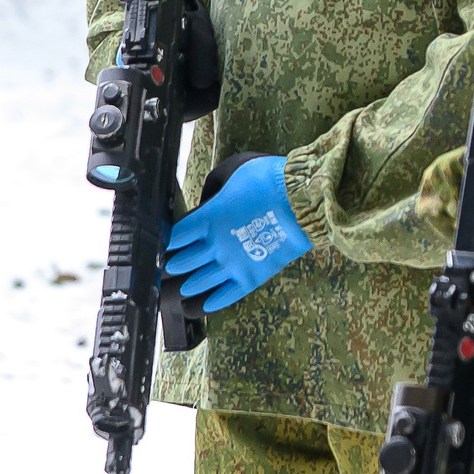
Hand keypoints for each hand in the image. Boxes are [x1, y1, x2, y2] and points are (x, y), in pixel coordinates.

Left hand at [167, 153, 312, 312]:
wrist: (305, 201)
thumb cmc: (272, 180)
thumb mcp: (236, 169)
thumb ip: (215, 186)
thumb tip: (208, 198)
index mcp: (208, 218)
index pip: (176, 236)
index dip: (169, 241)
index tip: (168, 243)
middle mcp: (215, 244)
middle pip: (181, 262)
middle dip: (173, 265)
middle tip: (171, 267)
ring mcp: (232, 263)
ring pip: (198, 282)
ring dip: (187, 286)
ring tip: (184, 288)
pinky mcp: (251, 277)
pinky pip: (224, 296)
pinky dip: (211, 302)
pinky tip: (204, 304)